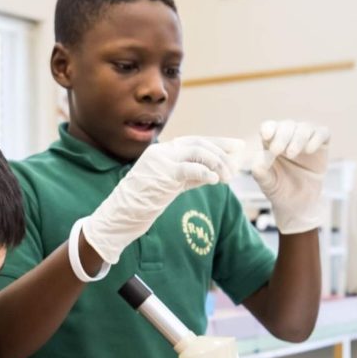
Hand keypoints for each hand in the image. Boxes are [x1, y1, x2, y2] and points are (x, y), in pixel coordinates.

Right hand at [78, 136, 241, 265]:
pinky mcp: (163, 174)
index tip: (236, 147)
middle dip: (222, 151)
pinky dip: (207, 172)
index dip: (218, 142)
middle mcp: (161, 151)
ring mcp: (161, 161)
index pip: (194, 141)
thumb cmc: (140, 206)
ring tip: (227, 176)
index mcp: (161, 151)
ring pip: (198, 151)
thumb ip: (188, 177)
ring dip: (218, 163)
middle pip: (199, 142)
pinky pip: (191, 168)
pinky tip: (216, 180)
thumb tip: (214, 173)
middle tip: (238, 162)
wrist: (118, 217)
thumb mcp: (168, 187)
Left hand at [251, 120, 329, 234]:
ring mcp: (306, 140)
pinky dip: (316, 138)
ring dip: (298, 138)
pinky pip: (322, 133)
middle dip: (282, 136)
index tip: (265, 136)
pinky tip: (309, 150)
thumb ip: (261, 173)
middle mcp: (288, 138)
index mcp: (271, 143)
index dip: (268, 128)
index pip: (269, 127)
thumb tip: (260, 159)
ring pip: (304, 127)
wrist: (298, 203)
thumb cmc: (279, 190)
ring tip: (291, 154)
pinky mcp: (322, 144)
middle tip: (278, 150)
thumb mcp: (267, 184)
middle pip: (287, 125)